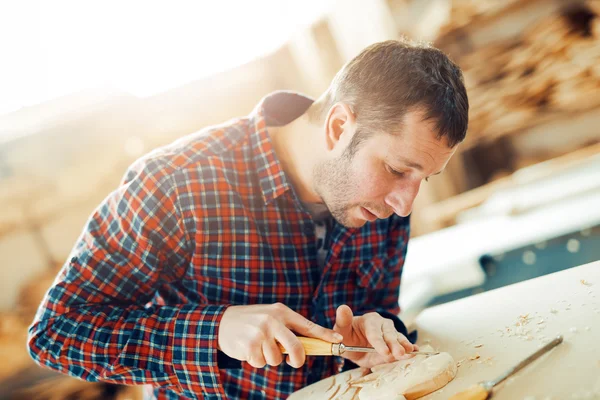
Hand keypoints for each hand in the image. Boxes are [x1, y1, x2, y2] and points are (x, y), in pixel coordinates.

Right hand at [218, 303, 342, 368]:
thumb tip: (313, 343)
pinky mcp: (249, 345)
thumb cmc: (252, 321)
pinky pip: (261, 363)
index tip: (338, 340)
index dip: (325, 335)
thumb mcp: (272, 316)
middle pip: (297, 348)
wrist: (223, 322)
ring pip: (277, 359)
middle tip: (292, 361)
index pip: (308, 325)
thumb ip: (289, 328)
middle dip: (297, 359)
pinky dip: (256, 361)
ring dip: (270, 358)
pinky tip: (250, 349)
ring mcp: (260, 333)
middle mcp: (273, 321)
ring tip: (260, 346)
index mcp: (281, 312)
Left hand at [333, 305, 417, 367]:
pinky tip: (416, 351)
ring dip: (404, 345)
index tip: (385, 351)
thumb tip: (343, 307)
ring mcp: (391, 332)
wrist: (355, 345)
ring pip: (398, 338)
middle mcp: (382, 324)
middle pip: (389, 335)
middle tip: (400, 353)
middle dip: (394, 345)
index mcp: (369, 320)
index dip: (379, 342)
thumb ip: (343, 321)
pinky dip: (409, 348)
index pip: (374, 332)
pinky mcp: (396, 341)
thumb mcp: (341, 330)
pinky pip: (403, 344)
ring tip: (410, 352)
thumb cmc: (348, 336)